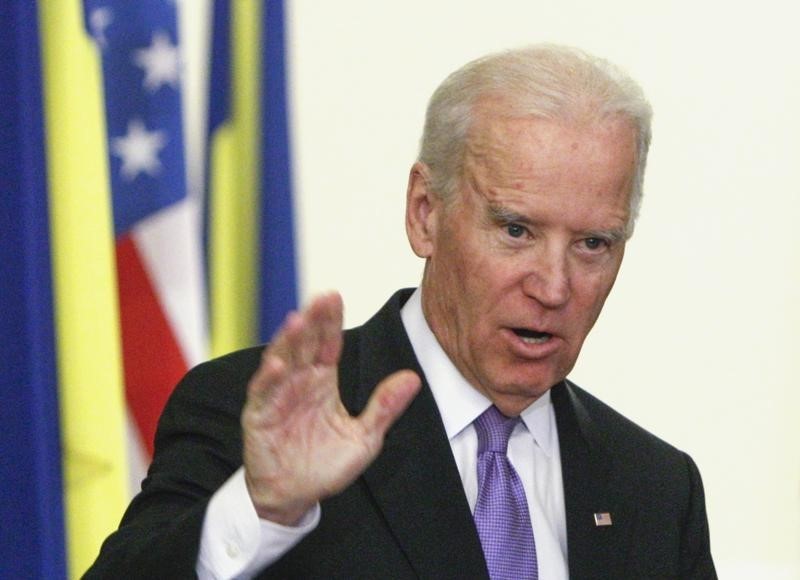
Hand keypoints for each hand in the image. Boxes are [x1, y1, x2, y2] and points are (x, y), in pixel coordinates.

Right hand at [241, 292, 420, 524]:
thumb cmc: (325, 464)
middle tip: (322, 297)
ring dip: (288, 341)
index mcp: (322, 381)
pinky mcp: (260, 416)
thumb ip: (385, 407)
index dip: (330, 321)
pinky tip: (279, 364)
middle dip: (312, 320)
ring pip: (282, 361)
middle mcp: (299, 382)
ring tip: (297, 320)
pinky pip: (263, 394)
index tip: (336, 296)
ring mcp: (277, 397)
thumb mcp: (364, 437)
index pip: (327, 343)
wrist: (294, 496)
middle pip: (305, 344)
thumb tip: (413, 378)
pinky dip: (270, 379)